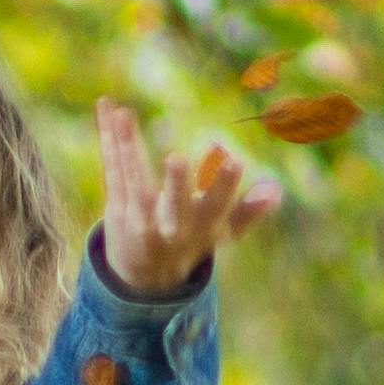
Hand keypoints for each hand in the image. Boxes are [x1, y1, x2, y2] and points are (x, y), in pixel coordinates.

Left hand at [94, 101, 259, 296]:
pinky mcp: (115, 205)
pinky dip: (108, 137)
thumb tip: (276, 192)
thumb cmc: (190, 242)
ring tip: (124, 114)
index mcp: (200, 230)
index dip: (225, 186)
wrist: (143, 278)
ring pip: (133, 180)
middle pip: (172, 205)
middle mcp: (168, 227)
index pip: (216, 207)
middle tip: (177, 158)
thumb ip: (247, 211)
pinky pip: (111, 167)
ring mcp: (138, 218)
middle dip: (176, 184)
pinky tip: (107, 106)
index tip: (236, 161)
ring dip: (128, 146)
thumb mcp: (221, 232)